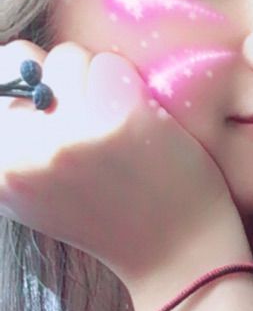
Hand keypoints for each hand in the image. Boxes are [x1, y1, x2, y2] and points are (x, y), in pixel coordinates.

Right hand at [0, 40, 245, 286]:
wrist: (176, 253)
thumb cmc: (115, 222)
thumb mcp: (40, 196)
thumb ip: (21, 149)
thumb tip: (15, 83)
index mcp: (3, 171)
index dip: (36, 94)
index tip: (62, 111)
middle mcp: (28, 152)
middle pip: (31, 64)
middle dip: (65, 83)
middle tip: (96, 118)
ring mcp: (74, 134)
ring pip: (73, 57)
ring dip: (99, 78)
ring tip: (120, 120)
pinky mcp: (121, 118)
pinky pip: (113, 65)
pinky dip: (130, 83)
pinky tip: (144, 119)